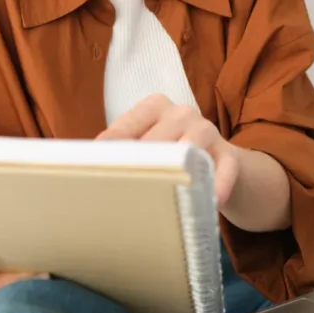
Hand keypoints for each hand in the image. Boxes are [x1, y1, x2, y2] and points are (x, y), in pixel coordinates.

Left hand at [97, 94, 240, 206]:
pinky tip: (207, 206)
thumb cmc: (174, 154)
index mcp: (154, 106)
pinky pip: (222, 172)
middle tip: (119, 199)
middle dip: (138, 171)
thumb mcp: (150, 145)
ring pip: (187, 153)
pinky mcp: (230, 155)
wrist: (225, 163)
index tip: (91, 176)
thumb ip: (123, 151)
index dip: (107, 155)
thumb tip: (83, 170)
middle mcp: (181, 113)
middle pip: (153, 143)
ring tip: (160, 204)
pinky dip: (215, 189)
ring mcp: (208, 131)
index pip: (123, 129)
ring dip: (175, 179)